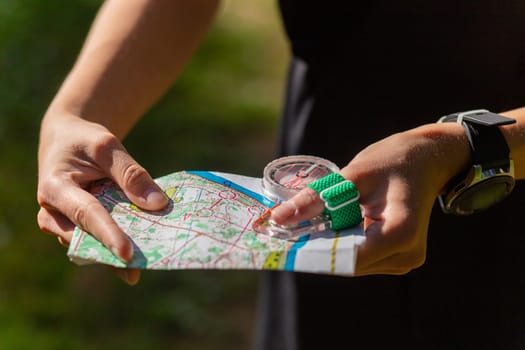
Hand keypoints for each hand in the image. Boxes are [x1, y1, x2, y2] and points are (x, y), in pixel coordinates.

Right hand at [37, 114, 168, 283]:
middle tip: (147, 263)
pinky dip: (119, 246)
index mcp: (55, 188)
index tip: (128, 254)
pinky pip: (98, 243)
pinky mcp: (78, 230)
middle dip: (116, 251)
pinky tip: (143, 253)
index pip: (86, 214)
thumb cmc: (84, 141)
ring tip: (149, 260)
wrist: (66, 141)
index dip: (108, 234)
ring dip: (118, 252)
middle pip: (88, 237)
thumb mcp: (107, 146)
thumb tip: (157, 204)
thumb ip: (130, 174)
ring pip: (93, 246)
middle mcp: (53, 214)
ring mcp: (64, 226)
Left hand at [271, 123, 469, 274]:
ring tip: (309, 222)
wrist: (427, 160)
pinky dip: (342, 242)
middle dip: (316, 247)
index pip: (347, 256)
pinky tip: (332, 224)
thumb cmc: (394, 160)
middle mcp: (406, 255)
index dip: (313, 250)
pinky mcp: (399, 257)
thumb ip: (316, 199)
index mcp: (400, 233)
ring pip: (352, 262)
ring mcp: (405, 260)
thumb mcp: (352, 174)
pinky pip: (362, 257)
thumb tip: (277, 219)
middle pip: (348, 262)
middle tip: (285, 230)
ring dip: (329, 245)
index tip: (283, 241)